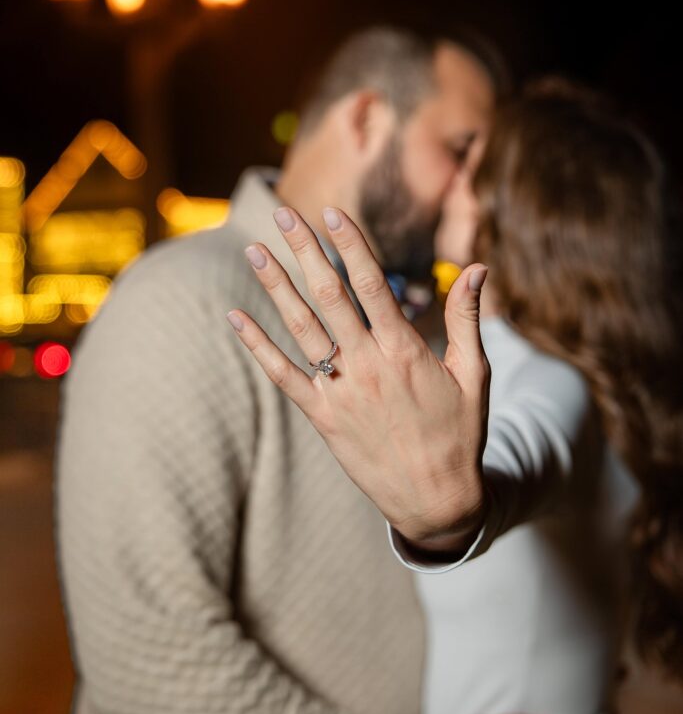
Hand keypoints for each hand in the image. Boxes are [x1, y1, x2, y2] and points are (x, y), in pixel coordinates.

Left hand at [227, 205, 490, 551]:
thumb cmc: (459, 434)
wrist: (436, 501)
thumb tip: (477, 267)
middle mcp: (367, 366)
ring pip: (301, 329)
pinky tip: (235, 319)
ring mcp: (341, 392)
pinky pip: (283, 377)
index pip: (371, 283)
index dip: (349, 244)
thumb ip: (466, 318)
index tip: (330, 213)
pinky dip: (258, 347)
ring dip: (275, 287)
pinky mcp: (322, 419)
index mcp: (404, 350)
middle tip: (284, 214)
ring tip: (254, 251)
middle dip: (305, 251)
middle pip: (329, 295)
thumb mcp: (473, 374)